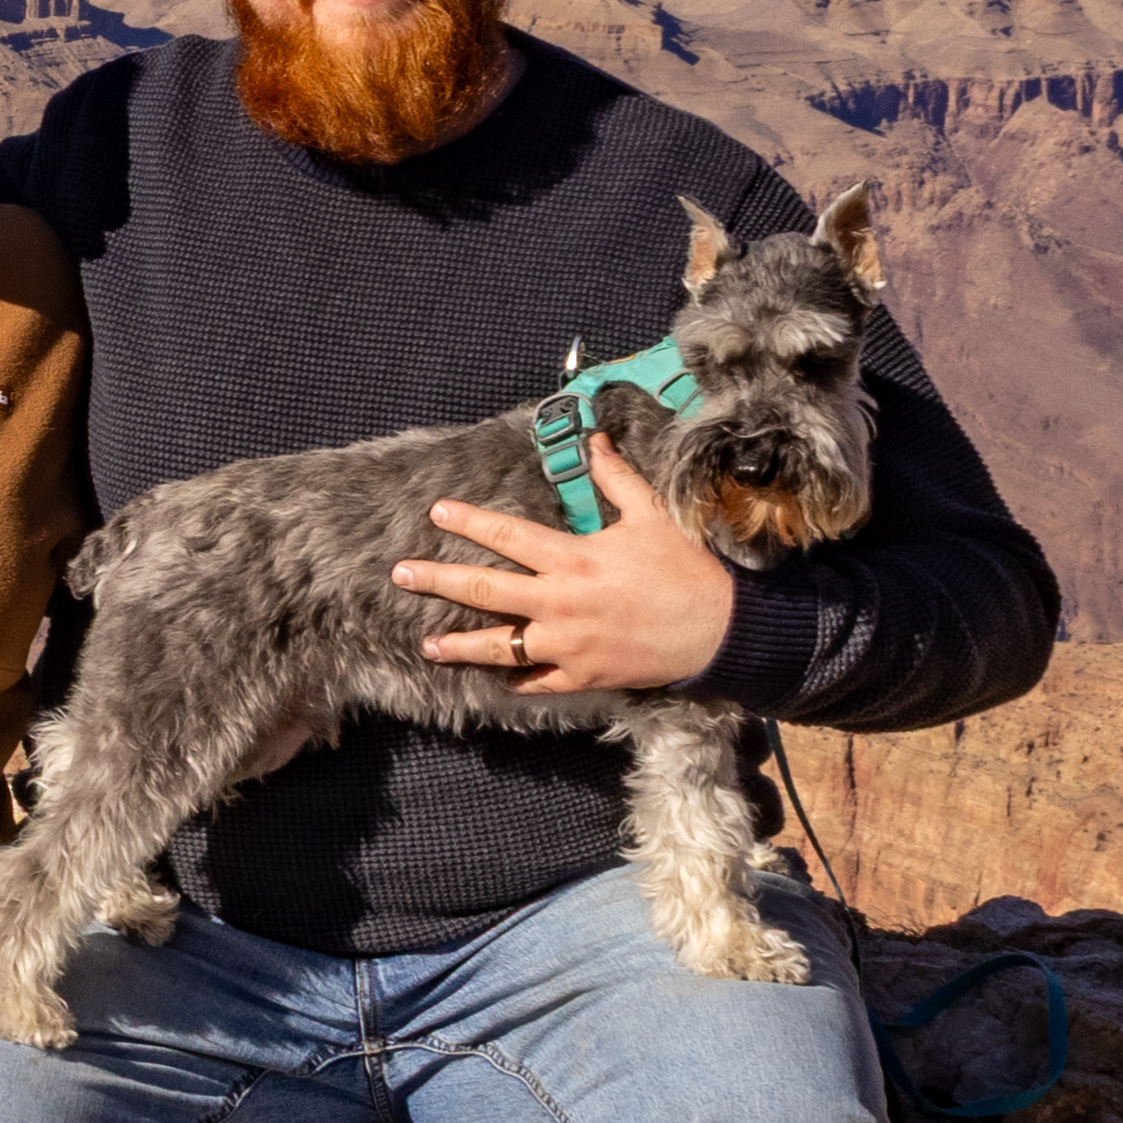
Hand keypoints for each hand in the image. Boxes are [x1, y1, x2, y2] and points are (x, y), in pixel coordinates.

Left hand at [397, 437, 742, 694]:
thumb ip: (616, 479)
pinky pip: (537, 681)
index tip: (436, 512)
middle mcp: (560, 602)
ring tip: (427, 643)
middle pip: (486, 590)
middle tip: (401, 574)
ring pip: (501, 647)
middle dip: (439, 580)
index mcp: (573, 559)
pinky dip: (516, 680)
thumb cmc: (686, 569)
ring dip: (460, 644)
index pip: (507, 534)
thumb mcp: (652, 515)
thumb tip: (596, 440)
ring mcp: (567, 643)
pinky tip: (493, 678)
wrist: (722, 629)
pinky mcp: (582, 675)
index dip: (469, 521)